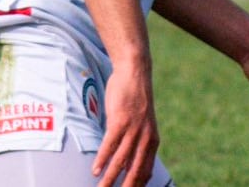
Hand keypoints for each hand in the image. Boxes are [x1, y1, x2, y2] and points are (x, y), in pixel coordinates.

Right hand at [92, 60, 158, 186]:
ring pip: (120, 162)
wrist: (135, 72)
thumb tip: (128, 160)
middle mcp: (145, 140)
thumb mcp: (142, 123)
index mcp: (152, 142)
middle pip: (134, 172)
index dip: (137, 186)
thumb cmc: (134, 98)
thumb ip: (137, 142)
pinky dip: (102, 159)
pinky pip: (110, 145)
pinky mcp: (120, 122)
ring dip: (109, 178)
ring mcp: (133, 131)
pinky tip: (95, 169)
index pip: (145, 172)